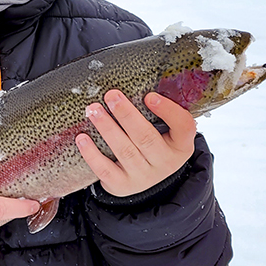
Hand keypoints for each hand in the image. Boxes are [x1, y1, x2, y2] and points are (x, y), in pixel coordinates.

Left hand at [75, 90, 195, 197]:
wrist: (145, 181)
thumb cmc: (152, 145)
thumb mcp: (165, 132)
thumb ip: (158, 112)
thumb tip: (135, 79)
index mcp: (180, 146)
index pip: (184, 127)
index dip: (168, 111)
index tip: (149, 96)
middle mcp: (164, 163)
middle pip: (146, 137)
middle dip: (126, 114)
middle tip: (111, 95)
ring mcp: (143, 177)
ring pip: (124, 151)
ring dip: (106, 128)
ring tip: (93, 110)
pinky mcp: (121, 185)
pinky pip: (105, 169)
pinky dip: (92, 154)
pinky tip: (82, 138)